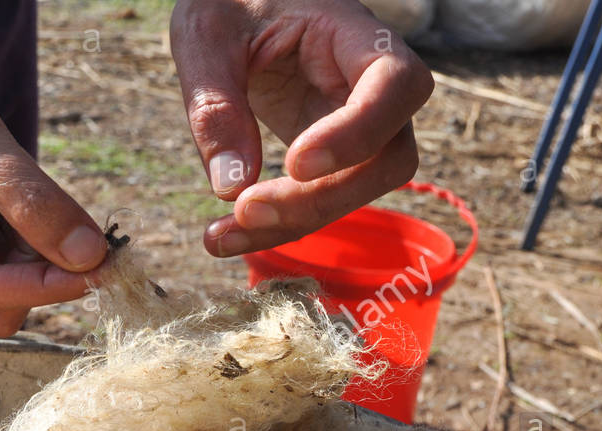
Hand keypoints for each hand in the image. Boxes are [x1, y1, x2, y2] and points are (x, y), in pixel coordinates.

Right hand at [0, 0, 107, 334]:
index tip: (104, 268)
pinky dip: (27, 240)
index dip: (47, 286)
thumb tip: (90, 256)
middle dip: (41, 278)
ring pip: (1, 286)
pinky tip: (40, 207)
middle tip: (93, 243)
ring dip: (38, 259)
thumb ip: (32, 203)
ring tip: (62, 213)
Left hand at [169, 0, 433, 256]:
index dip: (358, 132)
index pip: (396, 84)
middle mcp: (369, 84)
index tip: (295, 162)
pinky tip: (222, 236)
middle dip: (320, 198)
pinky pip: (317, 201)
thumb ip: (215, 104)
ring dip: (291, 224)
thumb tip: (230, 188)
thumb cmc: (228, 0)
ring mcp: (355, 123)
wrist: (236, 1)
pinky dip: (274, 226)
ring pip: (356, 192)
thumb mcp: (205, 35)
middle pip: (389, 158)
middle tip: (245, 208)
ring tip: (219, 236)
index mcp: (353, 33)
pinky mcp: (328, 155)